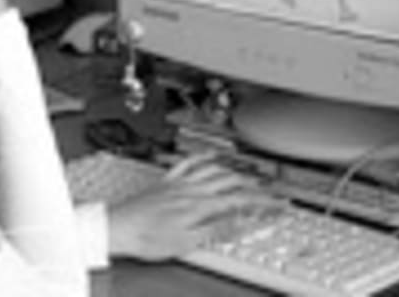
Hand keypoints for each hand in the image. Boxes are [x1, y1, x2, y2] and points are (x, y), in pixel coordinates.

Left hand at [107, 153, 277, 260]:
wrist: (120, 227)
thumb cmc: (148, 238)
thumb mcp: (187, 242)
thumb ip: (215, 229)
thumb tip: (239, 222)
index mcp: (200, 206)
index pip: (240, 201)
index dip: (263, 202)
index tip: (278, 204)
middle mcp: (191, 190)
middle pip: (230, 182)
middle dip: (254, 184)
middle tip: (269, 190)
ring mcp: (178, 183)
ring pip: (213, 169)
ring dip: (233, 169)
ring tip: (248, 173)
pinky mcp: (166, 181)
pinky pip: (188, 163)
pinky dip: (203, 157)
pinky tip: (210, 156)